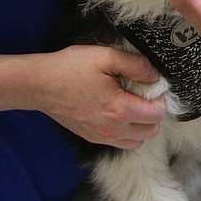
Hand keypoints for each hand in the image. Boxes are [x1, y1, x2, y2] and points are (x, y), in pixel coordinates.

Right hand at [40, 45, 165, 148]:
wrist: (39, 85)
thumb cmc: (71, 68)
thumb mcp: (106, 56)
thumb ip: (137, 65)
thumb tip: (156, 75)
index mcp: (120, 110)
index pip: (157, 115)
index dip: (161, 98)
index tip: (152, 85)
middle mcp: (113, 130)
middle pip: (151, 131)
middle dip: (154, 113)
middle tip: (143, 93)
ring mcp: (102, 137)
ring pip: (137, 141)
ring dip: (142, 125)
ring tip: (133, 104)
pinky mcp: (92, 138)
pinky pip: (121, 143)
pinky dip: (128, 132)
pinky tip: (119, 113)